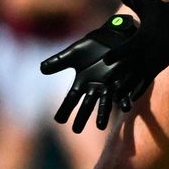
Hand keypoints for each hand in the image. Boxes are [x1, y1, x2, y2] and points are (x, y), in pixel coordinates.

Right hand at [40, 15, 136, 132]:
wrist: (111, 37)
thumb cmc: (92, 46)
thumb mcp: (73, 53)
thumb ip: (59, 61)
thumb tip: (41, 68)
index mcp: (82, 82)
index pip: (71, 99)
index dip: (65, 109)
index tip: (59, 120)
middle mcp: (95, 87)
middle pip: (87, 105)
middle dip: (82, 117)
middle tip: (76, 130)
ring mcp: (109, 85)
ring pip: (105, 103)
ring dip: (103, 114)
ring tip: (101, 126)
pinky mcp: (122, 79)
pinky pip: (124, 92)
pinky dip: (124, 99)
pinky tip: (126, 107)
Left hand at [102, 0, 168, 104]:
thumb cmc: (168, 15)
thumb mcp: (150, 6)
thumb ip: (134, 0)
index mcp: (141, 40)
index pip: (124, 50)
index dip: (114, 55)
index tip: (105, 60)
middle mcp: (146, 54)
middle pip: (127, 69)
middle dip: (115, 77)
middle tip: (103, 87)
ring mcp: (152, 63)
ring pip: (135, 79)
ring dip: (124, 88)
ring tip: (113, 99)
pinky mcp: (158, 68)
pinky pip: (145, 82)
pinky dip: (137, 90)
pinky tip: (130, 99)